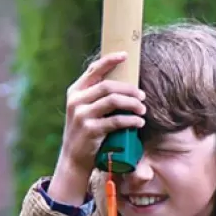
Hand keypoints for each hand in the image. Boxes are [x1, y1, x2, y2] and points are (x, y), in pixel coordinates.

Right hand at [48, 52, 145, 204]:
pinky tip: (139, 123)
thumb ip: (95, 96)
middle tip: (142, 95)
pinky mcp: (90, 130)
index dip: (110, 60)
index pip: (93, 70)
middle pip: (108, 86)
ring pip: (113, 100)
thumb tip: (123, 82)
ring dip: (132, 103)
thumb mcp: (84, 110)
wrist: (73, 159)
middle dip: (129, 89)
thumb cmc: (85, 131)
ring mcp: (82, 115)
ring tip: (143, 109)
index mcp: (75, 91)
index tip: (125, 55)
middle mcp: (76, 101)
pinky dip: (131, 120)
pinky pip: (116, 120)